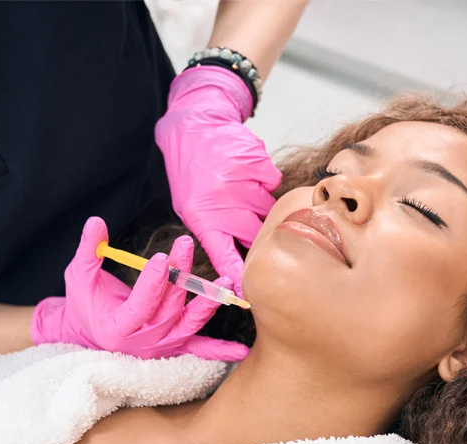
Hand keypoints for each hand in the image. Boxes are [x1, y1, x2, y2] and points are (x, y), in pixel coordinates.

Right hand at [31, 217, 248, 360]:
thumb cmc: (85, 305)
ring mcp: (163, 346)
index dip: (152, 282)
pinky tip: (241, 350)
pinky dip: (221, 351)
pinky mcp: (176, 348)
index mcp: (119, 326)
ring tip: (223, 284)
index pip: (140, 304)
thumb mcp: (79, 277)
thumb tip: (96, 222)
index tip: (161, 258)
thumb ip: (89, 250)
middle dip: (179, 275)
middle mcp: (144, 340)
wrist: (90, 337)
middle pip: (168, 307)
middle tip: (185, 245)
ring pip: (189, 324)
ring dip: (207, 305)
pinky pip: (201, 350)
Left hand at [155, 66, 281, 293]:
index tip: (248, 292)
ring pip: (268, 207)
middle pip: (257, 233)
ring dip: (260, 203)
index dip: (239, 276)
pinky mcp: (256, 161)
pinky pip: (274, 182)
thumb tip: (243, 269)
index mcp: (204, 218)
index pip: (225, 256)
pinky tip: (247, 170)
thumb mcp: (192, 209)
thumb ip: (218, 235)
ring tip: (241, 188)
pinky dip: (264, 180)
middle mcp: (224, 202)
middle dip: (258, 233)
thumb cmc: (192, 175)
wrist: (193, 128)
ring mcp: (242, 181)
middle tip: (248, 220)